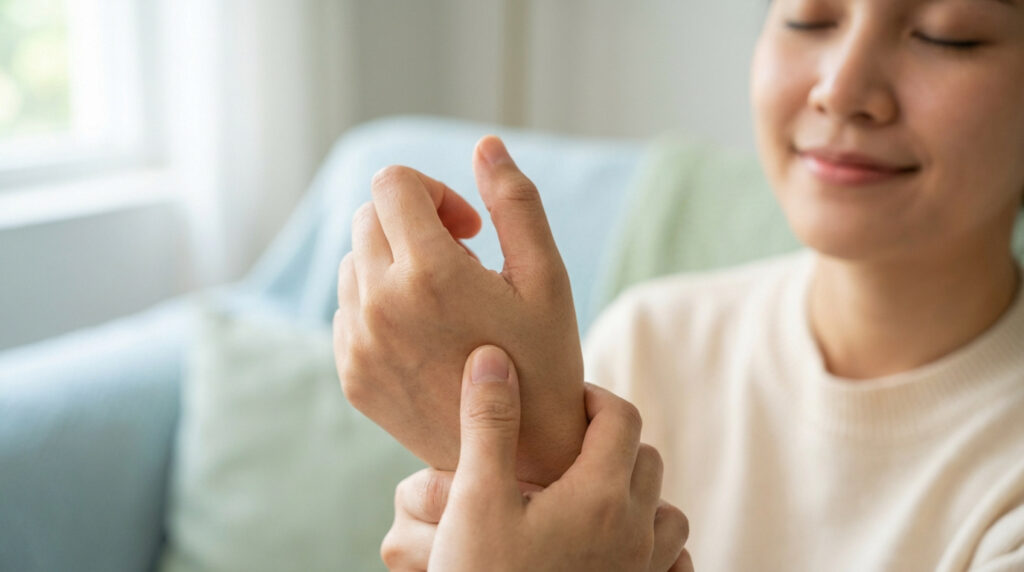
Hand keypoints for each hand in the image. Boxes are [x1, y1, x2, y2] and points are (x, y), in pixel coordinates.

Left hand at [334, 136, 586, 485]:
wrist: (521, 457)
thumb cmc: (545, 361)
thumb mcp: (546, 277)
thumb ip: (515, 202)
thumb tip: (485, 144)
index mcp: (429, 272)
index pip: (393, 182)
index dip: (433, 191)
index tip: (468, 228)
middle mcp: (380, 305)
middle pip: (369, 216)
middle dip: (413, 223)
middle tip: (463, 263)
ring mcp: (358, 344)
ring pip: (354, 261)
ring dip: (394, 263)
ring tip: (443, 303)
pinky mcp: (350, 375)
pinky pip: (347, 309)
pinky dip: (378, 305)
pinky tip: (424, 336)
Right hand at [381, 345, 693, 571]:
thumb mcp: (474, 500)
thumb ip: (489, 425)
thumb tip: (493, 358)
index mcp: (600, 496)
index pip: (621, 417)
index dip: (592, 399)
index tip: (560, 405)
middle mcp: (636, 533)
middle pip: (647, 459)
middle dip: (612, 443)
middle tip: (565, 450)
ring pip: (667, 514)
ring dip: (639, 495)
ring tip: (591, 498)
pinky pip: (674, 566)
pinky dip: (656, 548)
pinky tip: (618, 551)